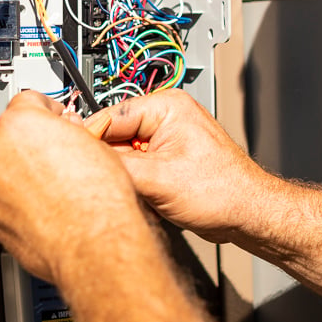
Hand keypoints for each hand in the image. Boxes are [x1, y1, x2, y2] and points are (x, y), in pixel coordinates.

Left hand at [0, 91, 143, 282]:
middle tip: (51, 150)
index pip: (26, 101)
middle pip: (4, 131)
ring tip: (50, 183)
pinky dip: (15, 198)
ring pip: (0, 166)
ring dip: (18, 169)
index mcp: (22, 123)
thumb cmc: (98, 199)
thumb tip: (63, 132)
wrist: (93, 244)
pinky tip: (42, 205)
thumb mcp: (92, 144)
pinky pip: (0, 197)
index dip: (45, 110)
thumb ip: (66, 131)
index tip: (52, 119)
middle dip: (25, 138)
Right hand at [89, 89, 269, 243]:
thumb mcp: (159, 180)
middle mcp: (166, 117)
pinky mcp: (166, 160)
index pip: (109, 116)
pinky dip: (135, 185)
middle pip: (114, 137)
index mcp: (166, 106)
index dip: (89, 141)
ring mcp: (166, 140)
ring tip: (138, 193)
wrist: (249, 216)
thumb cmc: (224, 192)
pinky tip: (146, 198)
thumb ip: (117, 167)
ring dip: (124, 177)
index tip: (73, 161)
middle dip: (110, 163)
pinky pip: (136, 169)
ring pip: (123, 156)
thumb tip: (84, 163)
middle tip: (105, 184)